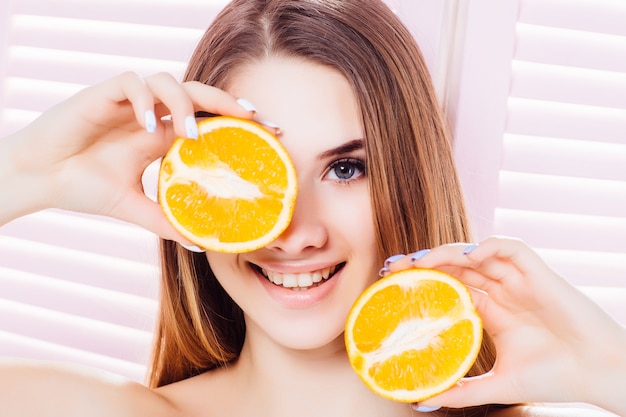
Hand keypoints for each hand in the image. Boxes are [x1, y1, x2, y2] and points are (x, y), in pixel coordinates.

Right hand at [1, 72, 254, 241]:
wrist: (39, 179)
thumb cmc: (83, 187)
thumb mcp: (134, 208)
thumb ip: (167, 222)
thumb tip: (201, 244)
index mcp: (163, 136)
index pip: (208, 121)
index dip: (238, 122)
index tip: (270, 132)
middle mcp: (152, 116)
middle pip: (198, 95)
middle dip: (227, 102)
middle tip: (252, 117)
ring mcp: (129, 103)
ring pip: (167, 82)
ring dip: (184, 103)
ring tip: (192, 134)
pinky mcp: (103, 95)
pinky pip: (131, 84)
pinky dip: (145, 100)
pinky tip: (151, 125)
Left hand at [387, 237, 625, 413]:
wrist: (599, 375)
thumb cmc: (555, 378)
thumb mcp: (499, 384)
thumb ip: (464, 392)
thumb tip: (423, 401)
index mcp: (491, 311)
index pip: (450, 286)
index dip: (423, 280)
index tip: (393, 282)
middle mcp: (501, 291)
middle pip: (456, 266)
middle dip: (426, 262)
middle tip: (395, 267)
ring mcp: (519, 281)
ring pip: (477, 253)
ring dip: (448, 252)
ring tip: (421, 261)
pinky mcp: (539, 274)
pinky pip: (512, 248)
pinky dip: (490, 246)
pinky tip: (469, 257)